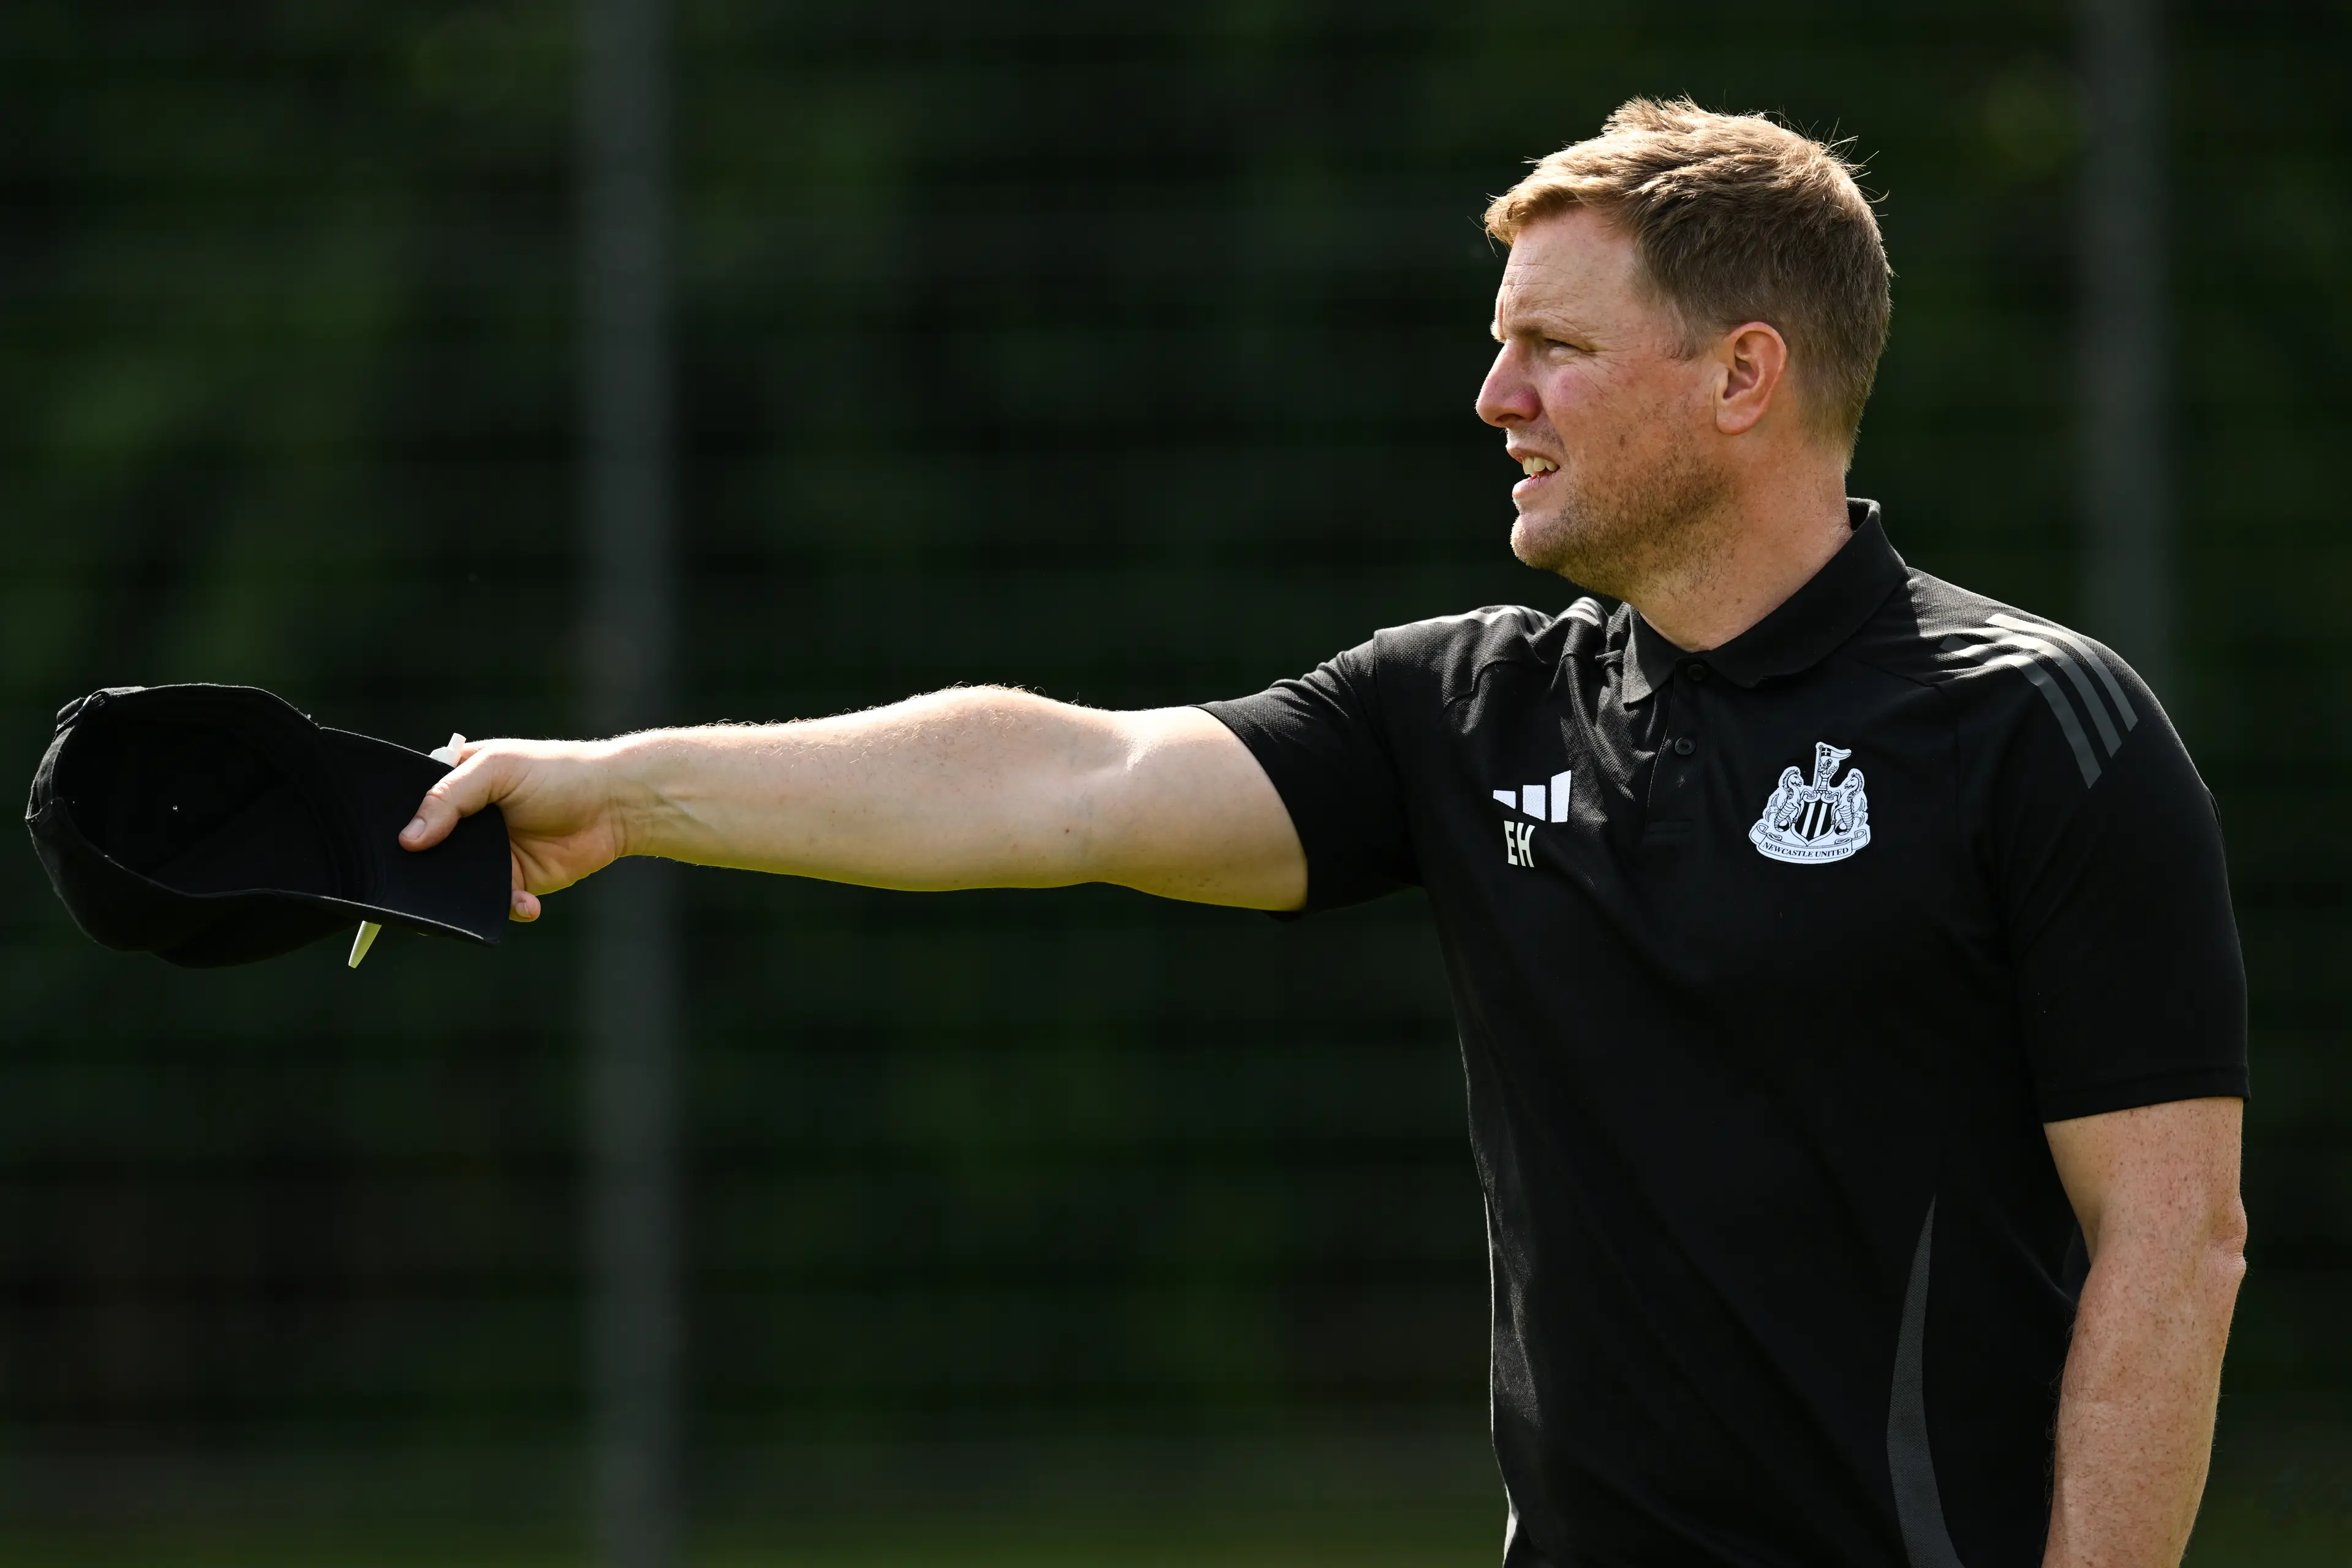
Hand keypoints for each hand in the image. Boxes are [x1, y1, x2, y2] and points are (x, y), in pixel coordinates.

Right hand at [398, 737, 638, 921]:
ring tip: (470, 901)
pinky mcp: (516, 881)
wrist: (615, 804)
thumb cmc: (558, 772)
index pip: (411, 810)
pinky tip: (526, 903)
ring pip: (458, 885)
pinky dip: (507, 908)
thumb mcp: (497, 769)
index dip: (398, 828)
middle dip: (425, 872)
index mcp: (455, 787)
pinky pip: (497, 903)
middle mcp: (467, 824)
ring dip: (462, 896)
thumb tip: (408, 839)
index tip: (390, 848)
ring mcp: (490, 855)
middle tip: (421, 887)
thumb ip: (449, 798)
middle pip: (429, 854)